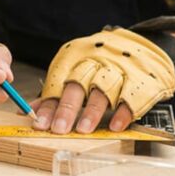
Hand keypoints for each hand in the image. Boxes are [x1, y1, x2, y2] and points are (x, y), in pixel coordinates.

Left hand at [33, 27, 174, 133]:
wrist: (144, 45)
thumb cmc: (103, 62)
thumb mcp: (76, 68)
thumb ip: (56, 90)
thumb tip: (29, 112)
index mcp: (75, 57)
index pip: (57, 83)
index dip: (48, 105)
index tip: (40, 124)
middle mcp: (95, 61)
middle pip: (78, 85)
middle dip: (67, 108)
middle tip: (59, 129)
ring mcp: (119, 69)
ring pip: (103, 90)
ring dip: (92, 111)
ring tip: (83, 130)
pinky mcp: (142, 80)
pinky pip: (132, 96)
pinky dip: (123, 112)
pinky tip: (115, 127)